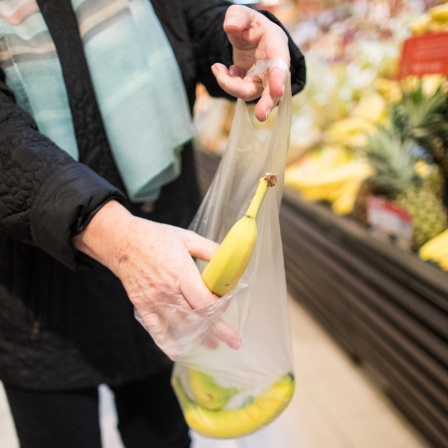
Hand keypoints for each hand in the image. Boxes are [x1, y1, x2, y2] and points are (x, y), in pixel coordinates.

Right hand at [73, 200, 241, 356]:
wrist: (122, 241)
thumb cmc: (155, 238)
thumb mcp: (187, 238)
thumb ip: (210, 250)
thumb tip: (229, 261)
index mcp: (181, 273)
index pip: (205, 301)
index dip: (220, 308)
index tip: (228, 307)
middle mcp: (169, 291)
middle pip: (197, 318)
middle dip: (217, 331)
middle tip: (233, 342)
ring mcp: (155, 301)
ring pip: (180, 327)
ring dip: (198, 338)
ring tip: (212, 345)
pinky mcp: (143, 306)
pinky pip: (156, 330)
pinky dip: (167, 343)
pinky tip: (178, 352)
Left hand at [211, 5, 289, 121]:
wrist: (246, 36)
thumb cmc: (250, 25)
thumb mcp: (242, 14)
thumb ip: (237, 16)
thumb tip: (230, 27)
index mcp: (276, 46)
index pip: (281, 64)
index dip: (279, 78)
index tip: (277, 90)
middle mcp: (272, 68)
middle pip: (273, 91)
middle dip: (267, 103)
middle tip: (261, 116)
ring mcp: (261, 80)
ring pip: (250, 93)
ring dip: (231, 86)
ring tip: (217, 68)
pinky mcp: (249, 86)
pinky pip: (237, 91)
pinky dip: (226, 82)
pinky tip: (221, 68)